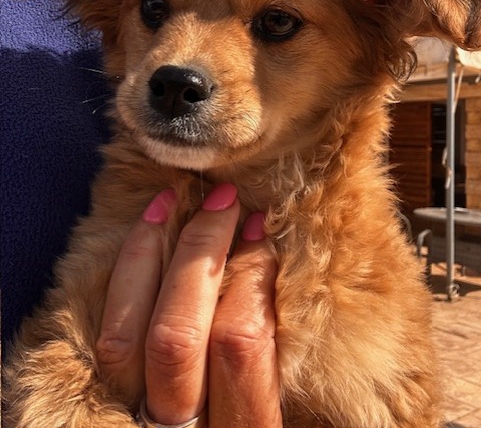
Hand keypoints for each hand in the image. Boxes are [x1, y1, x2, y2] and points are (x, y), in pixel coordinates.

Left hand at [96, 183, 281, 427]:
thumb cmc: (240, 422)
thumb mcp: (268, 405)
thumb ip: (268, 352)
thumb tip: (263, 258)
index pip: (242, 343)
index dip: (251, 273)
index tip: (260, 227)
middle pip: (180, 332)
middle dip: (203, 252)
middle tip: (226, 201)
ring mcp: (134, 416)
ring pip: (129, 332)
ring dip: (153, 256)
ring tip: (175, 201)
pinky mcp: (105, 401)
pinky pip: (106, 336)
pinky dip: (124, 276)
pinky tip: (143, 234)